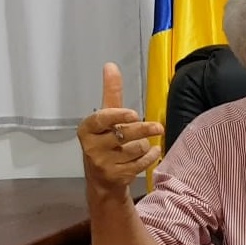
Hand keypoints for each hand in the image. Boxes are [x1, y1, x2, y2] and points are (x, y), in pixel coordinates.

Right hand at [78, 63, 161, 194]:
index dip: (117, 116)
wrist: (102, 178)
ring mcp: (103, 163)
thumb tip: (110, 66)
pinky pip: (142, 163)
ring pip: (136, 149)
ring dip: (145, 146)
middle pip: (124, 134)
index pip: (101, 120)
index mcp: (87, 129)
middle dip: (143, 130)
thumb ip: (111, 93)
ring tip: (141, 145)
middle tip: (158, 127)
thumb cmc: (105, 141)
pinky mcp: (116, 176)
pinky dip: (150, 157)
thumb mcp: (106, 118)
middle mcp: (92, 146)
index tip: (133, 113)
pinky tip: (152, 153)